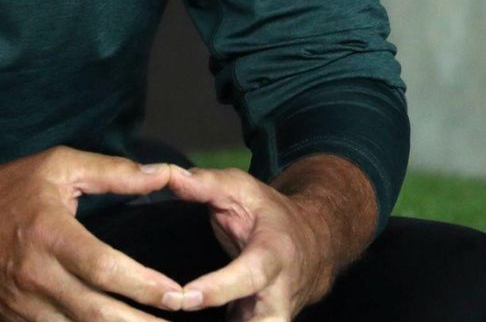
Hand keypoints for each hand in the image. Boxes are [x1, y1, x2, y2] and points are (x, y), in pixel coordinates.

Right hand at [0, 146, 186, 320]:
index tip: (175, 293)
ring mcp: (24, 306)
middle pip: (96, 312)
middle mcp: (38, 276)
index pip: (103, 267)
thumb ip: (111, 172)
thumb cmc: (4, 190)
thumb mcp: (57, 167)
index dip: (142, 284)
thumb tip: (161, 174)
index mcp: (50, 234)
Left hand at [164, 165, 338, 320]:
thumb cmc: (270, 216)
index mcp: (274, 256)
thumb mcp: (243, 189)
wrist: (313, 244)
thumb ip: (207, 184)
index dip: (219, 289)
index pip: (250, 277)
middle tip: (184, 314)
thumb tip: (172, 176)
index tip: (185, 297)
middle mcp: (279, 294)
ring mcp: (274, 316)